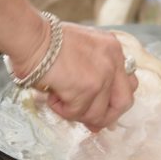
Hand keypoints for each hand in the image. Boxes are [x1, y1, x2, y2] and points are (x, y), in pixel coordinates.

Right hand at [13, 23, 138, 131]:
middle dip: (106, 116)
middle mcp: (113, 61)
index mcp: (113, 49)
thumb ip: (92, 72)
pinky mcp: (87, 88)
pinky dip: (62, 110)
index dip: (115, 101)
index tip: (102, 109)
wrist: (32, 37)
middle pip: (124, 102)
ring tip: (59, 99)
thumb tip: (93, 109)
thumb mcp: (81, 49)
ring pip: (97, 113)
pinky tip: (52, 97)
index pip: (128, 83)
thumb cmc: (46, 42)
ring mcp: (102, 76)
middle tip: (90, 122)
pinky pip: (76, 113)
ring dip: (76, 113)